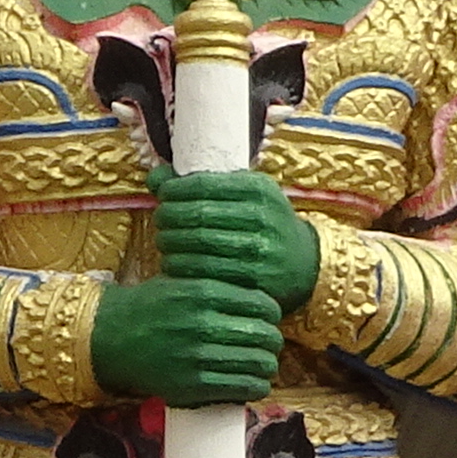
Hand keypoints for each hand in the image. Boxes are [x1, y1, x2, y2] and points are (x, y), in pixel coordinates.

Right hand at [90, 277, 285, 407]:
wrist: (109, 336)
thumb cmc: (149, 307)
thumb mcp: (182, 282)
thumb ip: (219, 287)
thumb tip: (262, 301)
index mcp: (204, 292)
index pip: (262, 304)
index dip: (272, 314)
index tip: (268, 320)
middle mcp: (204, 323)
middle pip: (266, 335)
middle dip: (272, 342)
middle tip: (267, 345)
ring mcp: (199, 356)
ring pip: (260, 364)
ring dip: (266, 366)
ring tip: (261, 366)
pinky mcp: (193, 385)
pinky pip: (243, 387)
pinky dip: (255, 387)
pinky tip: (252, 383)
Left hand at [154, 168, 319, 310]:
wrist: (302, 263)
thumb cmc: (261, 223)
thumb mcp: (243, 195)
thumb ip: (201, 184)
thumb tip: (154, 177)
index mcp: (258, 189)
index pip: (203, 184)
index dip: (174, 191)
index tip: (163, 196)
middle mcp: (262, 217)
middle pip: (198, 215)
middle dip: (169, 217)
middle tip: (160, 221)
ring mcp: (259, 251)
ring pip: (198, 246)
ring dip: (171, 244)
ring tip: (164, 242)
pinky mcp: (254, 280)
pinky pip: (206, 274)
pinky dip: (182, 269)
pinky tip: (175, 265)